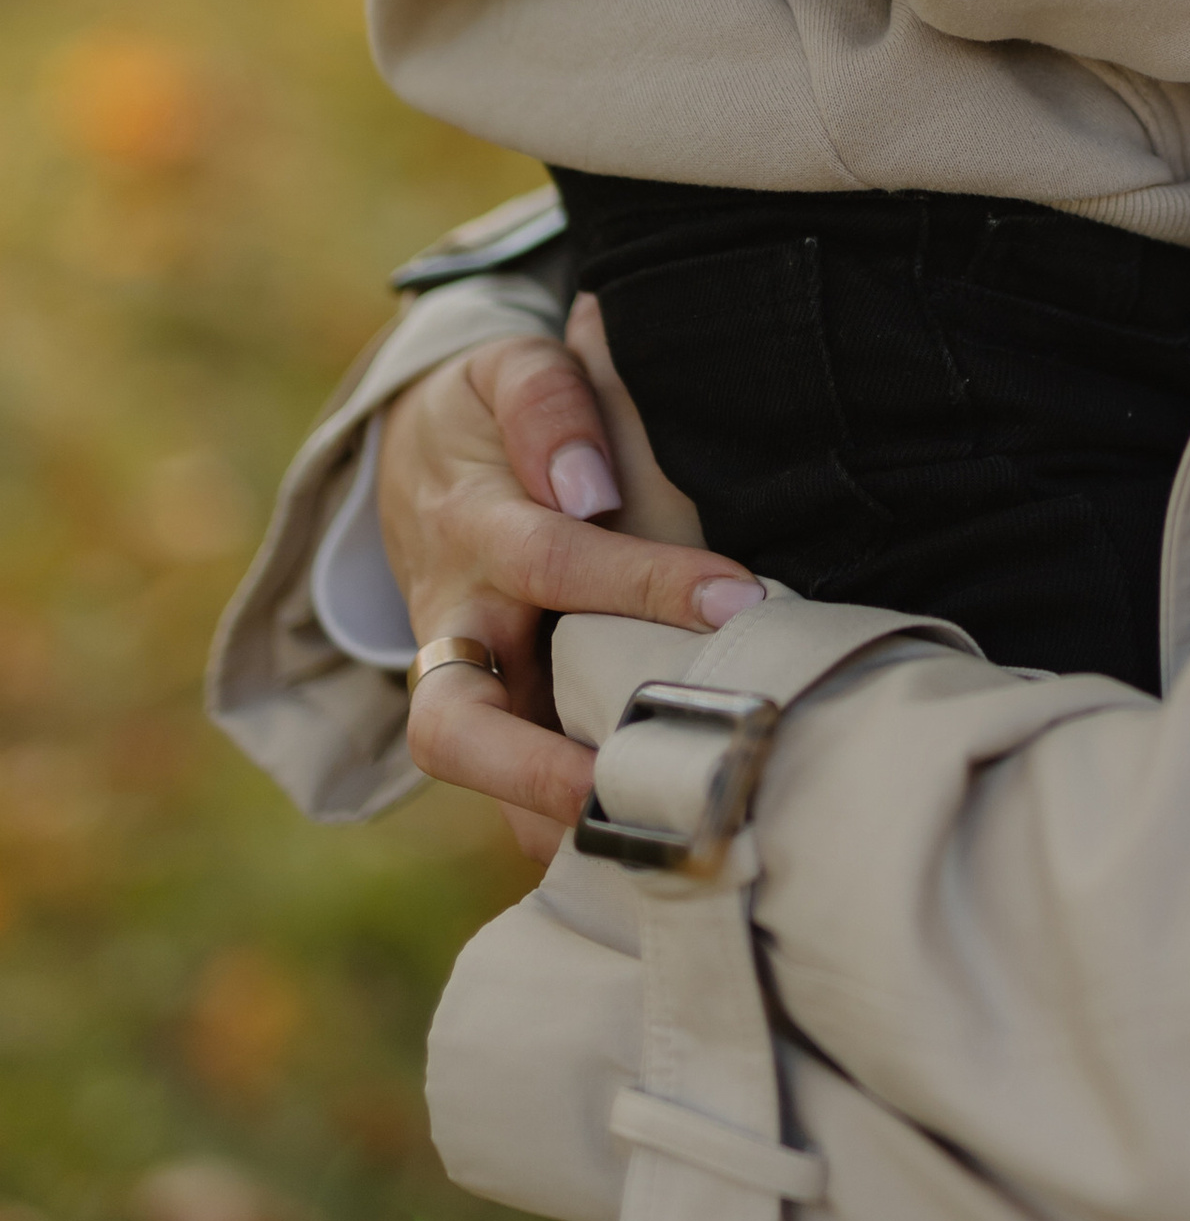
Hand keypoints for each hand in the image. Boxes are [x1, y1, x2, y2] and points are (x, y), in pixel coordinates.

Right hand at [382, 317, 762, 855]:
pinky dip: (576, 830)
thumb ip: (545, 406)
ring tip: (670, 845)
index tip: (738, 600)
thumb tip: (586, 487)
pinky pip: (520, 796)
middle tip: (645, 794)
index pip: (554, 562)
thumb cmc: (486, 416)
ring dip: (563, 823)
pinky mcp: (495, 725)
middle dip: (538, 773)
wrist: (421, 462)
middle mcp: (455, 628)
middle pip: (455, 728)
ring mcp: (469, 688)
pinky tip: (664, 850)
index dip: (644, 583)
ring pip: (486, 786)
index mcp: (467, 529)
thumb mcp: (506, 371)